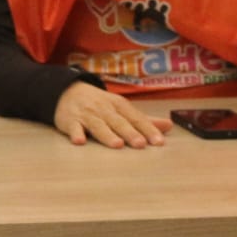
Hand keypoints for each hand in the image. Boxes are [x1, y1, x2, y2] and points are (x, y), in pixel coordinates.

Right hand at [53, 81, 170, 148]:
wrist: (67, 91)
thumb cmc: (99, 104)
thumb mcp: (121, 108)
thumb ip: (144, 120)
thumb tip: (169, 126)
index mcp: (119, 106)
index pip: (136, 118)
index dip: (148, 130)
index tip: (159, 142)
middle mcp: (104, 109)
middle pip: (119, 122)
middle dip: (130, 133)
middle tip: (141, 144)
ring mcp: (87, 115)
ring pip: (98, 125)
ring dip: (107, 135)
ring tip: (117, 145)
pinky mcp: (70, 121)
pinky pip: (73, 127)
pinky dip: (76, 133)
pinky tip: (79, 141)